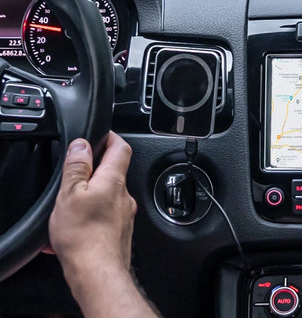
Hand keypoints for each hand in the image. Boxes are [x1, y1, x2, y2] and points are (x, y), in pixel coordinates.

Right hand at [49, 132, 136, 288]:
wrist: (97, 273)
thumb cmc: (84, 235)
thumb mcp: (70, 194)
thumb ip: (77, 167)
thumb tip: (82, 143)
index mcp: (114, 179)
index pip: (121, 147)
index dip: (110, 138)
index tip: (100, 136)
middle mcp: (124, 194)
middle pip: (114, 171)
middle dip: (97, 169)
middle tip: (78, 172)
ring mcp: (124, 214)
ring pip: (108, 195)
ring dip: (92, 195)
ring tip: (71, 204)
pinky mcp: (120, 231)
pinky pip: (105, 216)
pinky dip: (92, 216)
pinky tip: (76, 227)